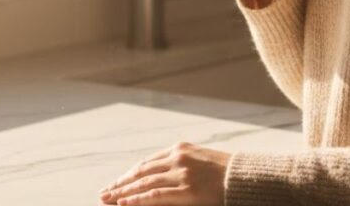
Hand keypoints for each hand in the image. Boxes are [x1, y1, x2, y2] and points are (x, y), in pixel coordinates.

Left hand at [99, 142, 231, 204]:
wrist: (245, 177)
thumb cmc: (225, 172)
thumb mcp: (200, 160)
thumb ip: (181, 163)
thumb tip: (161, 173)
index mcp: (179, 149)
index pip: (146, 163)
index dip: (129, 174)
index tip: (116, 183)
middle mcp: (177, 158)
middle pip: (141, 172)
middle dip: (121, 183)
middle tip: (104, 193)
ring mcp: (181, 174)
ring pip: (144, 183)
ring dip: (123, 192)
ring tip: (108, 199)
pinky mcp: (186, 190)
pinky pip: (156, 196)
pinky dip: (138, 199)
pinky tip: (124, 203)